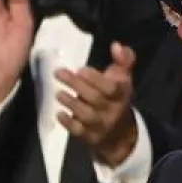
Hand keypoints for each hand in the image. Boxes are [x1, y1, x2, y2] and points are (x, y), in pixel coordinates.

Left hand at [55, 42, 138, 166]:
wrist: (119, 133)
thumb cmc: (116, 99)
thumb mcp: (123, 79)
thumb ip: (123, 61)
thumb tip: (116, 45)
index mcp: (122, 94)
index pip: (111, 87)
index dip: (96, 79)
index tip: (80, 69)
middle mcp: (113, 110)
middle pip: (95, 98)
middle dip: (76, 85)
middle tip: (59, 73)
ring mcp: (101, 125)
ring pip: (86, 115)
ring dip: (71, 103)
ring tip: (58, 93)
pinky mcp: (89, 137)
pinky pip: (78, 131)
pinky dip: (68, 123)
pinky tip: (58, 114)